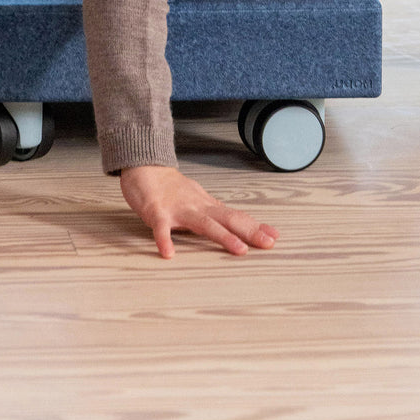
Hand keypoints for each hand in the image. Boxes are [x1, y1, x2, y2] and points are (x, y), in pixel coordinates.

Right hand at [119, 164, 278, 258]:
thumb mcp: (196, 199)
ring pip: (204, 223)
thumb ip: (213, 213)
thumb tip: (234, 224)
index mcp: (206, 206)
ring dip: (223, 236)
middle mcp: (198, 206)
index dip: (255, 226)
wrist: (145, 167)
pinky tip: (168, 253)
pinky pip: (161, 228)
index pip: (236, 216)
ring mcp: (178, 209)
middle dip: (250, 232)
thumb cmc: (170, 187)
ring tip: (239, 250)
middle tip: (268, 243)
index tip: (275, 236)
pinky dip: (165, 240)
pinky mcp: (157, 212)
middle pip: (228, 219)